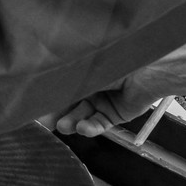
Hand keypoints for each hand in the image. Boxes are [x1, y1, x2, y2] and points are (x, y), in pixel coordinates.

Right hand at [49, 38, 185, 137]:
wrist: (150, 67)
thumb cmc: (116, 58)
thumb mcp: (84, 70)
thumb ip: (64, 81)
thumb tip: (41, 90)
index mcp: (83, 69)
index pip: (62, 87)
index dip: (49, 98)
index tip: (35, 108)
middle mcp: (92, 84)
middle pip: (70, 103)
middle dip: (58, 113)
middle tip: (46, 123)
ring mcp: (104, 99)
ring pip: (82, 115)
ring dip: (72, 122)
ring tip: (64, 127)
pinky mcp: (117, 113)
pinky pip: (100, 123)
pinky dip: (91, 127)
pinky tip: (84, 127)